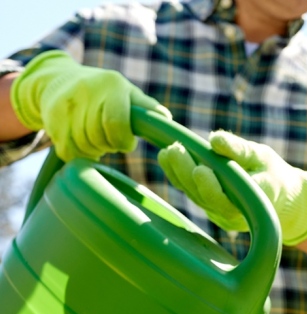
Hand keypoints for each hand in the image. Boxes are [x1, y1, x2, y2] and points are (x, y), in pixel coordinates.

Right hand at [10, 50, 170, 161]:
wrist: (59, 79)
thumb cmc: (107, 94)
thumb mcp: (129, 94)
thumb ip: (147, 108)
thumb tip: (166, 118)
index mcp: (113, 85)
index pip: (117, 125)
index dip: (123, 141)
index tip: (126, 141)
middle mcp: (87, 90)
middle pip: (100, 138)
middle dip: (109, 145)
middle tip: (108, 138)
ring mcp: (66, 103)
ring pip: (84, 146)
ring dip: (93, 150)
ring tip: (94, 138)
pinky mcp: (51, 117)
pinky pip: (68, 151)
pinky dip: (77, 154)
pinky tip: (80, 142)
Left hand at [157, 130, 306, 245]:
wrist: (282, 200)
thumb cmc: (274, 174)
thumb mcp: (262, 156)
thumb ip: (240, 150)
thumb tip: (216, 138)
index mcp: (254, 203)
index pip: (230, 201)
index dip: (212, 188)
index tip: (200, 168)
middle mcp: (235, 215)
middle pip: (206, 198)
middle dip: (188, 174)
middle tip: (175, 150)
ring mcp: (221, 215)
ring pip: (196, 197)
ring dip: (179, 174)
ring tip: (168, 151)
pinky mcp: (212, 209)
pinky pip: (193, 194)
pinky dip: (178, 176)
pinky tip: (167, 158)